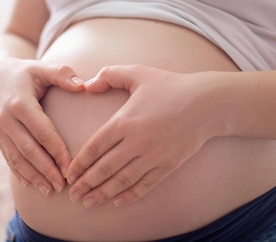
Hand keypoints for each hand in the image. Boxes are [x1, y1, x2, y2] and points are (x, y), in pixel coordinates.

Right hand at [0, 57, 83, 195]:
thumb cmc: (25, 72)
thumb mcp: (42, 67)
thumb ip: (62, 74)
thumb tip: (83, 86)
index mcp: (20, 103)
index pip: (42, 131)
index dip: (56, 150)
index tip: (71, 166)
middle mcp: (6, 119)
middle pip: (28, 150)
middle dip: (46, 169)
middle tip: (63, 185)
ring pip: (16, 158)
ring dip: (33, 176)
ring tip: (50, 190)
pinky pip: (8, 158)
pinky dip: (20, 172)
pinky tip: (32, 184)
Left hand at [65, 65, 211, 207]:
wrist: (206, 103)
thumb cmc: (170, 85)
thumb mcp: (138, 73)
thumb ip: (109, 75)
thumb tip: (86, 86)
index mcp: (124, 121)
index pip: (94, 147)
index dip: (79, 163)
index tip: (69, 174)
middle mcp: (136, 142)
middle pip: (104, 168)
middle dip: (86, 184)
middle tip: (73, 194)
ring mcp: (153, 156)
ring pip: (122, 180)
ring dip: (102, 193)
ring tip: (88, 202)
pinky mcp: (168, 165)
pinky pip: (145, 185)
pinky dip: (130, 195)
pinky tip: (118, 201)